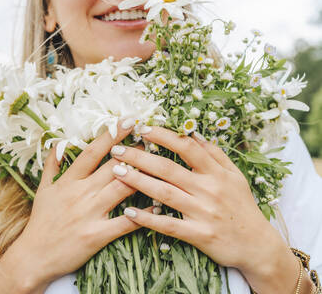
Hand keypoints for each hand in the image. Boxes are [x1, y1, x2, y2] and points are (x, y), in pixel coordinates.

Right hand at [9, 119, 141, 291]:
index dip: (111, 135)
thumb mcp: (42, 190)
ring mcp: (90, 214)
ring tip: (160, 165)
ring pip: (122, 189)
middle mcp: (81, 193)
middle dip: (134, 151)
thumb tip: (58, 143)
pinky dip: (143, 215)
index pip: (92, 152)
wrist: (34, 256)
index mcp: (68, 181)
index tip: (127, 120)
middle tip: (151, 136)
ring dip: (142, 176)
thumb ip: (51, 166)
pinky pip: (125, 222)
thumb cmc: (41, 222)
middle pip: (112, 167)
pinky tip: (158, 206)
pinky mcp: (97, 235)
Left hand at [109, 126, 294, 286]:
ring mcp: (203, 212)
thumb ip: (215, 155)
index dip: (164, 136)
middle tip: (117, 150)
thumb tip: (194, 134)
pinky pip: (168, 225)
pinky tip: (129, 212)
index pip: (187, 148)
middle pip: (168, 169)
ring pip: (164, 193)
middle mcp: (209, 189)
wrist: (258, 246)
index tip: (143, 128)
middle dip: (140, 157)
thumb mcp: (235, 176)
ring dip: (138, 181)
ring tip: (116, 172)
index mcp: (217, 173)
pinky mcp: (199, 235)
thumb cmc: (243, 207)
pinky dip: (148, 219)